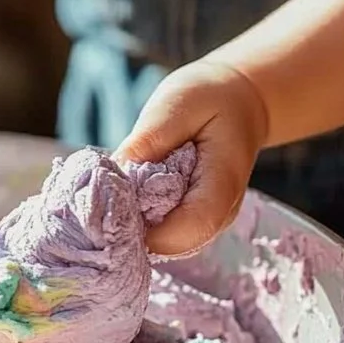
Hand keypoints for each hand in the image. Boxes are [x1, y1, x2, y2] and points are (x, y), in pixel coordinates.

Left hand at [114, 60, 267, 256]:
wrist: (239, 102)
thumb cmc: (210, 97)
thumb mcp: (177, 104)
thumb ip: (148, 140)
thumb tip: (113, 174)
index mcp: (223, 184)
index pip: (190, 228)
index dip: (149, 232)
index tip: (114, 211)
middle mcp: (219, 213)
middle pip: (172, 244)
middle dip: (134, 232)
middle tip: (104, 201)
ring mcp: (207, 221)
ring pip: (163, 244)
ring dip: (134, 228)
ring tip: (115, 195)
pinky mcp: (191, 220)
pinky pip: (161, 232)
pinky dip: (139, 221)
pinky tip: (125, 198)